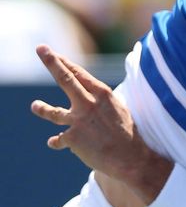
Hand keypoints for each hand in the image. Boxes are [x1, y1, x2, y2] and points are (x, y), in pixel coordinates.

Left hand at [30, 45, 153, 183]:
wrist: (130, 158)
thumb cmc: (128, 133)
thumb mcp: (119, 109)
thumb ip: (102, 101)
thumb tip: (92, 95)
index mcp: (103, 94)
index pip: (80, 74)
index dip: (65, 62)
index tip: (54, 52)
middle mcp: (88, 104)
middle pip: (65, 79)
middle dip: (52, 62)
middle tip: (41, 48)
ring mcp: (78, 121)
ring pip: (52, 112)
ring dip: (42, 108)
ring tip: (35, 105)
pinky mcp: (72, 138)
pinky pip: (59, 139)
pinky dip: (57, 141)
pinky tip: (55, 142)